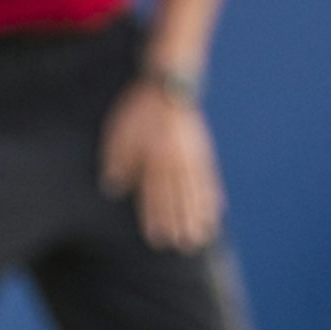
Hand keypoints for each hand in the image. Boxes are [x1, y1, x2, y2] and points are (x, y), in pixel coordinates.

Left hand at [100, 81, 224, 252]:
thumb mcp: (120, 132)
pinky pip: (210, 177)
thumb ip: (118, 161)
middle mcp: (175, 160)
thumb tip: (112, 189)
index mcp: (153, 157)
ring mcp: (193, 156)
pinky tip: (218, 210)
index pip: (154, 194)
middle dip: (181, 223)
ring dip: (200, 215)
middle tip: (184, 245)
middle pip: (179, 197)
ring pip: (197, 191)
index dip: (156, 217)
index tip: (158, 238)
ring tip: (203, 236)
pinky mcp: (203, 150)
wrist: (169, 83)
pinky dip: (213, 195)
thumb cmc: (139, 109)